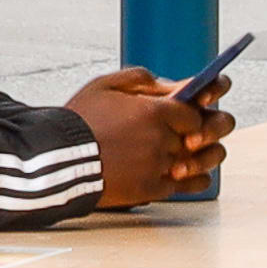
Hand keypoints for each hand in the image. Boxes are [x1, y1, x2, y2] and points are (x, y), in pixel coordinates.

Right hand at [70, 70, 221, 207]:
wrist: (59, 161)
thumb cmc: (79, 122)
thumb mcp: (104, 85)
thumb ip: (140, 78)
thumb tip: (167, 83)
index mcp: (154, 111)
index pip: (195, 113)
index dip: (195, 113)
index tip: (191, 115)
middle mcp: (162, 139)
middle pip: (203, 137)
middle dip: (207, 133)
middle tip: (200, 135)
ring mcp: (158, 166)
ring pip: (201, 163)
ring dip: (204, 157)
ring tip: (193, 154)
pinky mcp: (152, 189)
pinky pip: (189, 186)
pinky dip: (193, 179)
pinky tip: (185, 172)